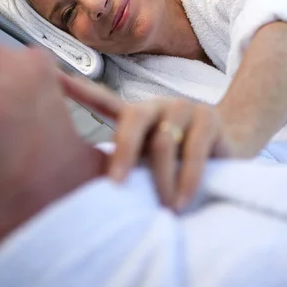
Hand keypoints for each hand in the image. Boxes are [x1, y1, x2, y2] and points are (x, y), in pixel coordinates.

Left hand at [61, 75, 237, 209]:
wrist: (234, 139)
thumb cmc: (182, 155)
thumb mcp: (152, 157)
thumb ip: (130, 163)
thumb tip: (100, 193)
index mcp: (137, 114)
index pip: (103, 100)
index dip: (78, 90)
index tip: (52, 78)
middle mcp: (157, 105)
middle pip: (132, 120)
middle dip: (122, 153)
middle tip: (115, 186)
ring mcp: (183, 108)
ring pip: (163, 142)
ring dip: (162, 180)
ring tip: (165, 207)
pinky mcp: (208, 119)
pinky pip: (193, 152)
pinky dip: (186, 180)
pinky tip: (181, 201)